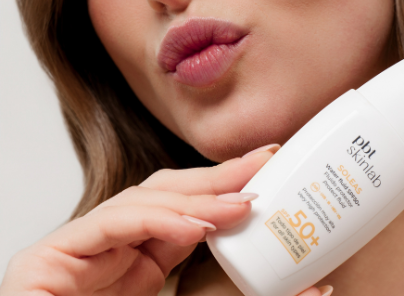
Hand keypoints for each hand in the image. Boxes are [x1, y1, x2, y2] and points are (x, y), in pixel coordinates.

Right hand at [0, 144, 321, 295]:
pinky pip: (106, 227)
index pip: (187, 212)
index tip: (275, 168)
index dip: (228, 187)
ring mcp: (75, 254)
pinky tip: (195, 225)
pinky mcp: (43, 263)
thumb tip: (320, 290)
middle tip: (267, 161)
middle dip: (218, 178)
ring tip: (242, 202)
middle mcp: (108, 252)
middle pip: (164, 196)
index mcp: (139, 264)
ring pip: (137, 202)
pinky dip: (154, 221)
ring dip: (194, 198)